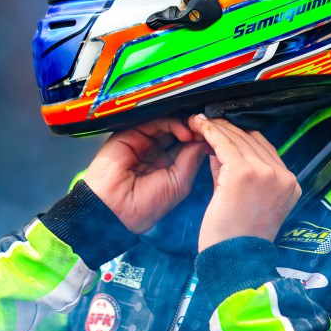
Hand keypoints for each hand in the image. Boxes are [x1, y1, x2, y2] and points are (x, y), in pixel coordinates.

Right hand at [82, 117, 206, 233]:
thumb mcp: (178, 185)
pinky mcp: (131, 135)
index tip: (216, 141)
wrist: (115, 208)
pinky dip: (172, 123)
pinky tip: (184, 132)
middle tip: (209, 132)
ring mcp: (143, 145)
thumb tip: (204, 144)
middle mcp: (154, 156)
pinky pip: (154, 122)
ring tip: (197, 132)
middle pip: (178, 135)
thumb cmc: (142, 207)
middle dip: (195, 132)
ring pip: (168, 126)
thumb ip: (190, 161)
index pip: (186, 149)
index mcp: (165, 170)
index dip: (200, 143)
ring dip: (186, 127)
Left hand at [188, 114, 300, 251]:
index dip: (241, 136)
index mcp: (289, 184)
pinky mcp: (244, 172)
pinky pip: (224, 143)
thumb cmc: (237, 238)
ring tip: (198, 121)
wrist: (237, 260)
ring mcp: (266, 172)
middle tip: (206, 121)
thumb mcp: (245, 199)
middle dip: (227, 129)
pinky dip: (210, 132)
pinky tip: (199, 125)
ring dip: (216, 127)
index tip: (222, 130)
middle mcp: (282, 175)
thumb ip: (235, 173)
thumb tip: (217, 149)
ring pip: (238, 138)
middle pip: (252, 140)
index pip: (264, 148)